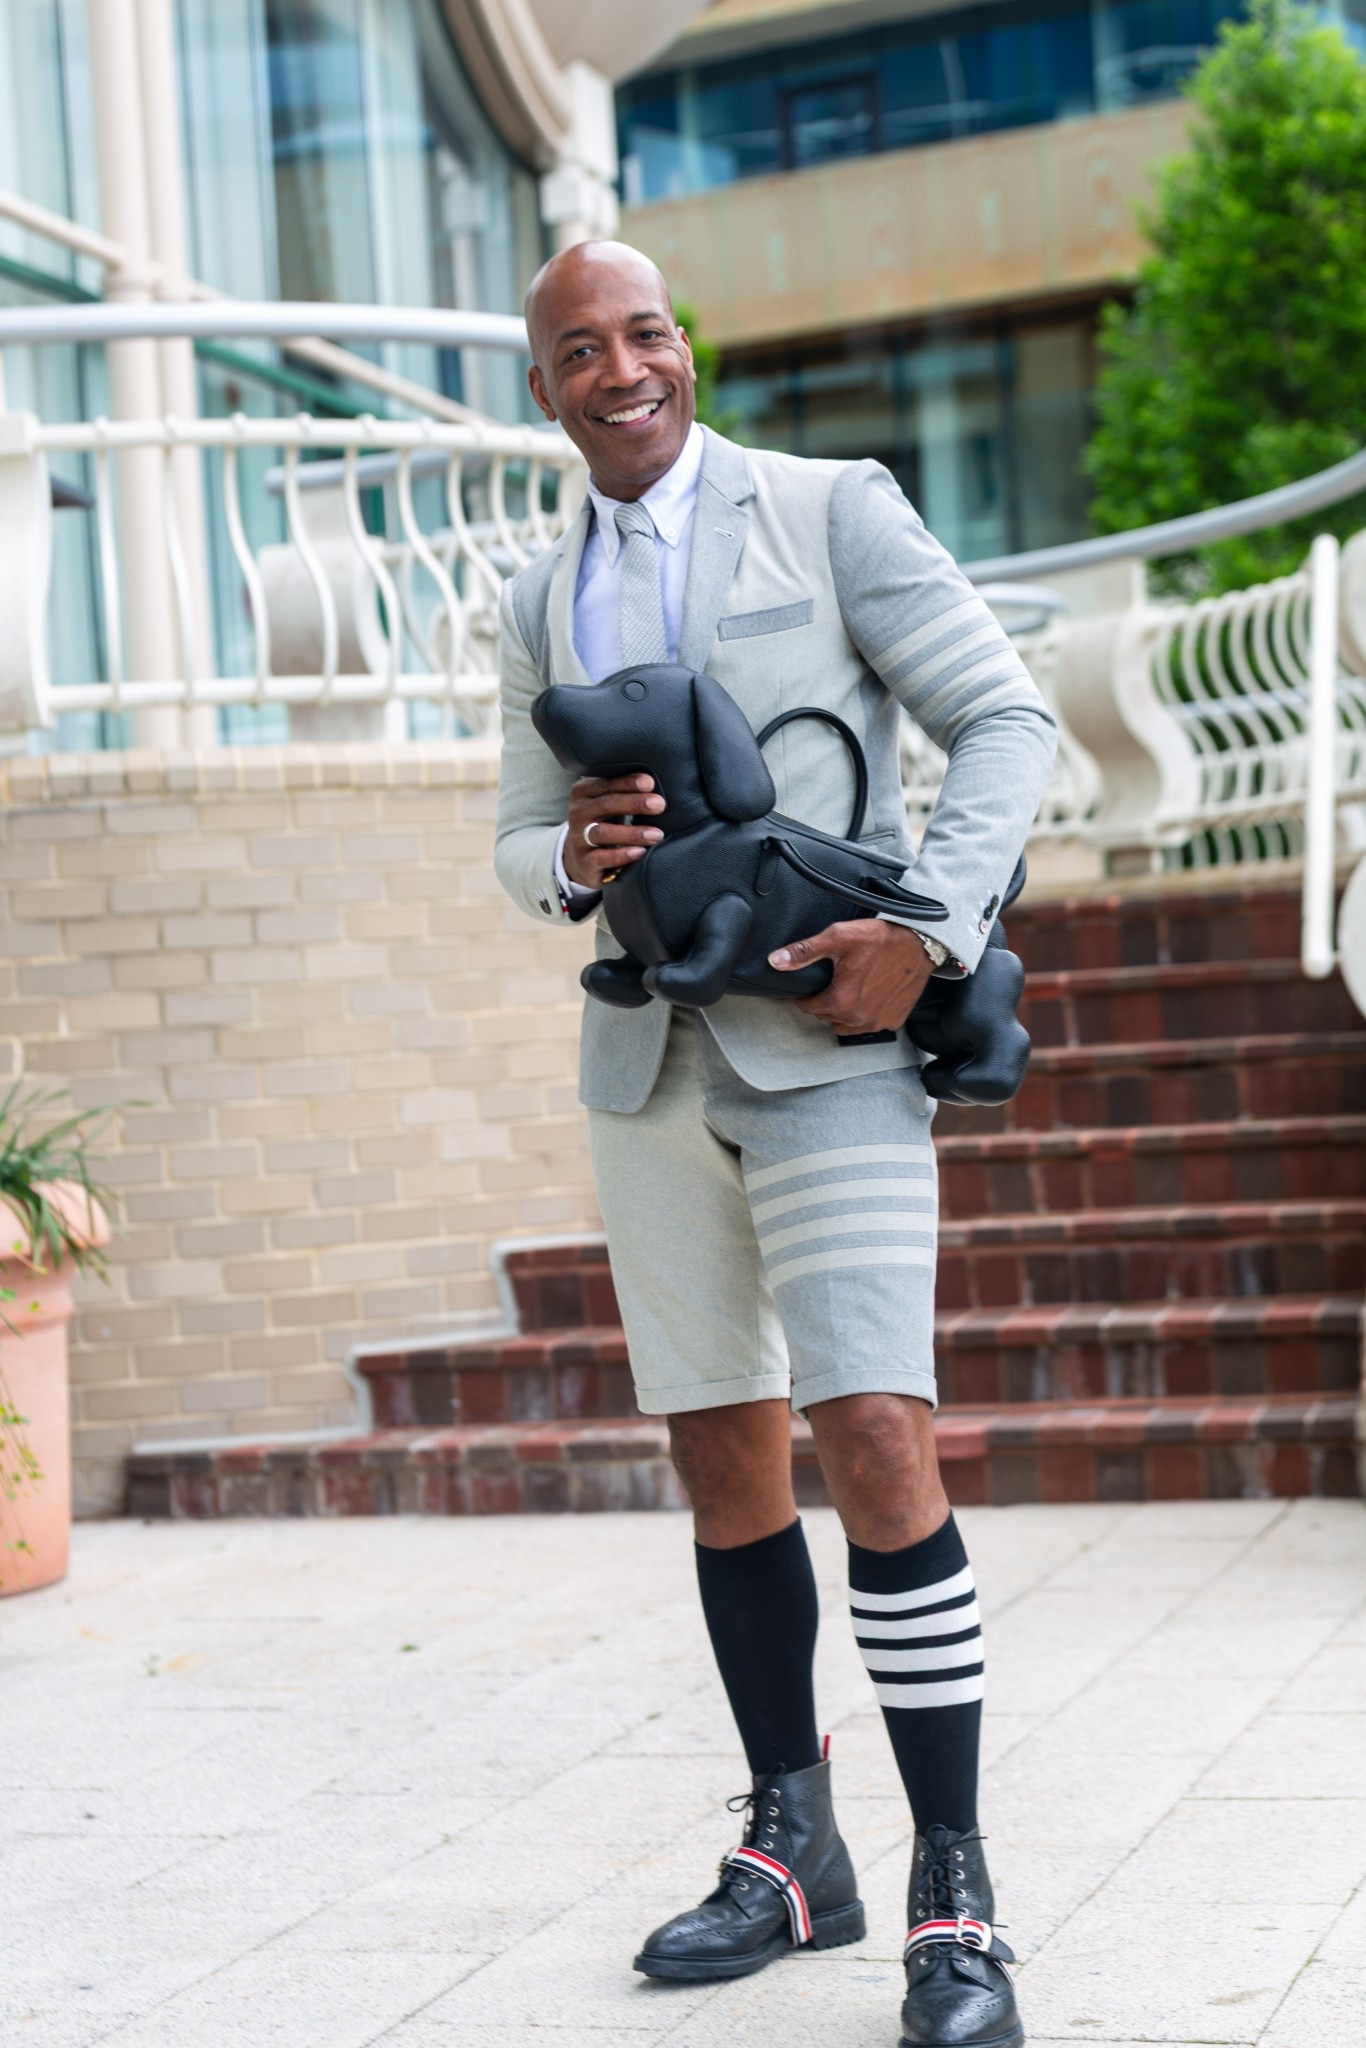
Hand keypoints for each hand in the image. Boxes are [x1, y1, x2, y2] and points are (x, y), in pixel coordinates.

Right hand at [564, 773, 665, 888]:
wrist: (582, 860)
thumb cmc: (604, 824)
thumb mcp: (609, 805)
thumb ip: (624, 792)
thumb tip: (654, 784)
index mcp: (582, 793)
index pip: (605, 784)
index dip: (627, 783)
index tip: (650, 783)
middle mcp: (577, 813)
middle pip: (606, 805)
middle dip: (634, 803)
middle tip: (659, 804)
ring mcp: (578, 838)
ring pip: (603, 832)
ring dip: (632, 833)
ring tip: (656, 834)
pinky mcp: (584, 862)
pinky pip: (601, 858)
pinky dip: (621, 855)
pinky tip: (639, 852)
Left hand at [769, 919, 935, 1033]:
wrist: (920, 944)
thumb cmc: (882, 939)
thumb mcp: (839, 937)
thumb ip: (804, 951)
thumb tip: (776, 961)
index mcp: (841, 1000)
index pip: (807, 1007)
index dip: (803, 996)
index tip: (805, 987)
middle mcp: (858, 1017)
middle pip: (825, 1015)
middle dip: (822, 1001)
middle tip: (829, 982)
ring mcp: (876, 1022)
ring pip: (845, 1024)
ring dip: (841, 1012)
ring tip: (846, 990)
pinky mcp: (892, 1021)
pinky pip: (868, 1025)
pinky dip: (863, 1015)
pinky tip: (867, 996)